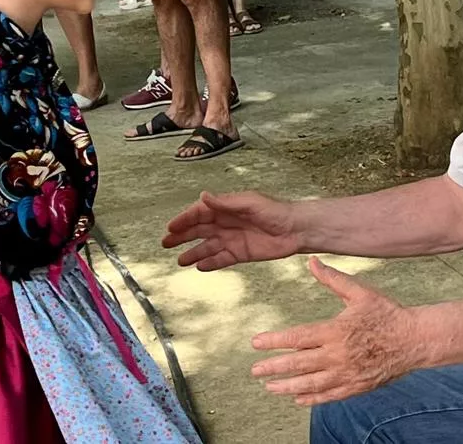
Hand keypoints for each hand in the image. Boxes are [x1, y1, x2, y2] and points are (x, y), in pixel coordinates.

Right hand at [163, 191, 302, 270]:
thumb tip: (203, 196)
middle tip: (166, 244)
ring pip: (208, 246)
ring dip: (193, 252)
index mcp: (227, 208)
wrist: (296, 230)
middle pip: (199, 230)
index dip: (184, 220)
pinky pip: (222, 259)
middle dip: (182, 236)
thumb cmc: (275, 211)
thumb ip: (225, 202)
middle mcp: (227, 223)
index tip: (171, 227)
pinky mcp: (241, 253)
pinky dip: (210, 263)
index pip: (200, 213)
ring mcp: (233, 239)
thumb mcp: (249, 203)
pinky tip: (199, 267)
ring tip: (179, 260)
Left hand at [251, 258, 418, 405]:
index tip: (256, 343)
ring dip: (287, 386)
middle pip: (299, 364)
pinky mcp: (357, 386)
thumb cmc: (387, 314)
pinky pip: (330, 395)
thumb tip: (311, 261)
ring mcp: (347, 374)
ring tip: (270, 387)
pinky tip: (298, 398)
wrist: (415, 340)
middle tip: (255, 370)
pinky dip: (312, 398)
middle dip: (274, 368)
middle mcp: (338, 355)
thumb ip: (332, 279)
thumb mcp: (360, 292)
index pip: (297, 338)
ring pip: (311, 384)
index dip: (274, 342)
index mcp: (335, 331)